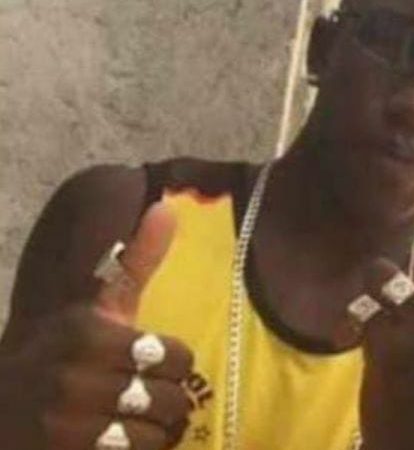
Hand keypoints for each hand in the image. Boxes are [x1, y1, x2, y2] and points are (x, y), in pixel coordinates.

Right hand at [1, 203, 194, 449]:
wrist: (3, 408)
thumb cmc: (61, 351)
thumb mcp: (94, 305)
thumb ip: (133, 261)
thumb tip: (166, 207)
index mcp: (87, 332)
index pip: (176, 357)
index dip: (175, 363)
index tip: (156, 362)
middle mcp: (75, 378)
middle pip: (172, 399)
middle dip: (168, 399)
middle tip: (149, 394)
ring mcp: (67, 426)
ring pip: (158, 435)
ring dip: (156, 430)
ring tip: (137, 418)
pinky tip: (120, 440)